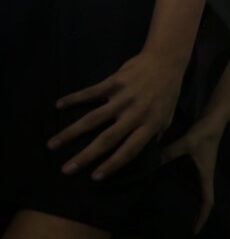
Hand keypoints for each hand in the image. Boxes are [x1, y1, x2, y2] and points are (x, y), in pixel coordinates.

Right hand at [50, 52, 184, 179]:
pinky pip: (90, 92)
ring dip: (71, 132)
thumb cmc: (167, 92)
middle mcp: (135, 114)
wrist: (166, 61)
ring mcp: (123, 98)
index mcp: (150, 125)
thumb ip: (156, 135)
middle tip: (66, 169)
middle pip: (107, 139)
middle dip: (85, 156)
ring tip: (52, 144)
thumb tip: (146, 153)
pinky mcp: (114, 82)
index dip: (112, 165)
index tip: (95, 177)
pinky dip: (74, 99)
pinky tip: (58, 105)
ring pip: (93, 119)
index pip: (129, 150)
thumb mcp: (168, 117)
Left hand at [161, 121, 221, 232]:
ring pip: (196, 192)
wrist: (214, 119)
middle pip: (202, 201)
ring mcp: (201, 169)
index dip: (202, 217)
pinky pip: (191, 182)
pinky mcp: (196, 163)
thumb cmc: (205, 132)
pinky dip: (184, 190)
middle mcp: (204, 175)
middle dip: (195, 216)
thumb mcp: (187, 143)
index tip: (193, 232)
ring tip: (173, 213)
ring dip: (190, 203)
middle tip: (178, 228)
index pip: (207, 201)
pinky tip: (169, 189)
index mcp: (206, 175)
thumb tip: (151, 164)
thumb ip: (170, 152)